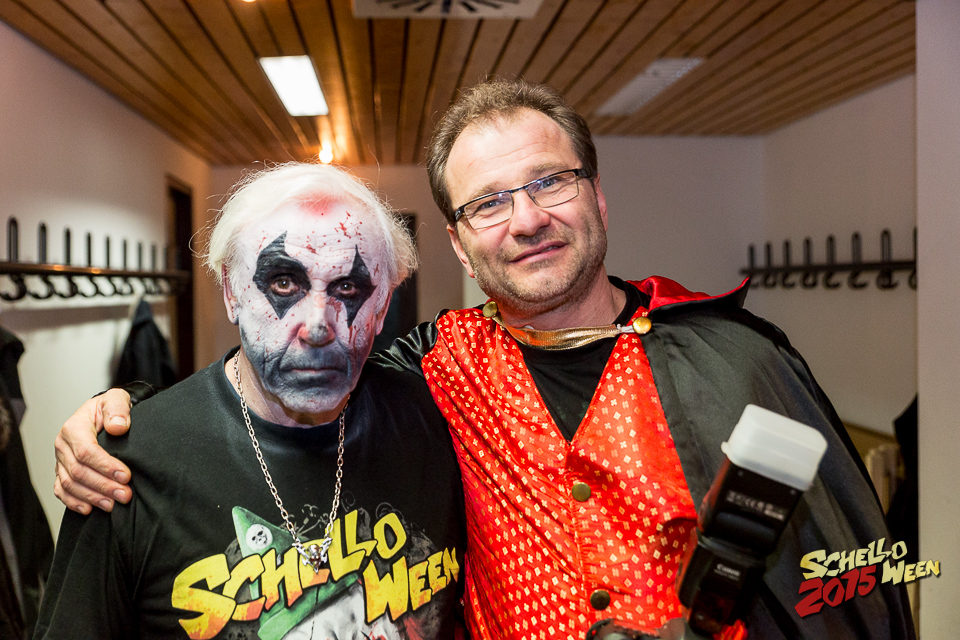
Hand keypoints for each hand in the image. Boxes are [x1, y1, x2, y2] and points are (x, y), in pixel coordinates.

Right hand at [54, 389, 133, 513]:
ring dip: (91, 497)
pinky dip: (73, 502)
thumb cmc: (110, 408)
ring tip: (113, 505)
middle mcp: (62, 445)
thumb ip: (118, 409)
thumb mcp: (116, 399)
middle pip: (78, 471)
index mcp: (74, 428)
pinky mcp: (61, 471)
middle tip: (125, 495)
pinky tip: (89, 509)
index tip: (126, 476)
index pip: (86, 451)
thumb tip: (118, 427)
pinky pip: (60, 490)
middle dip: (103, 486)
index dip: (106, 466)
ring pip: (69, 484)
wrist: (103, 414)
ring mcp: (60, 460)